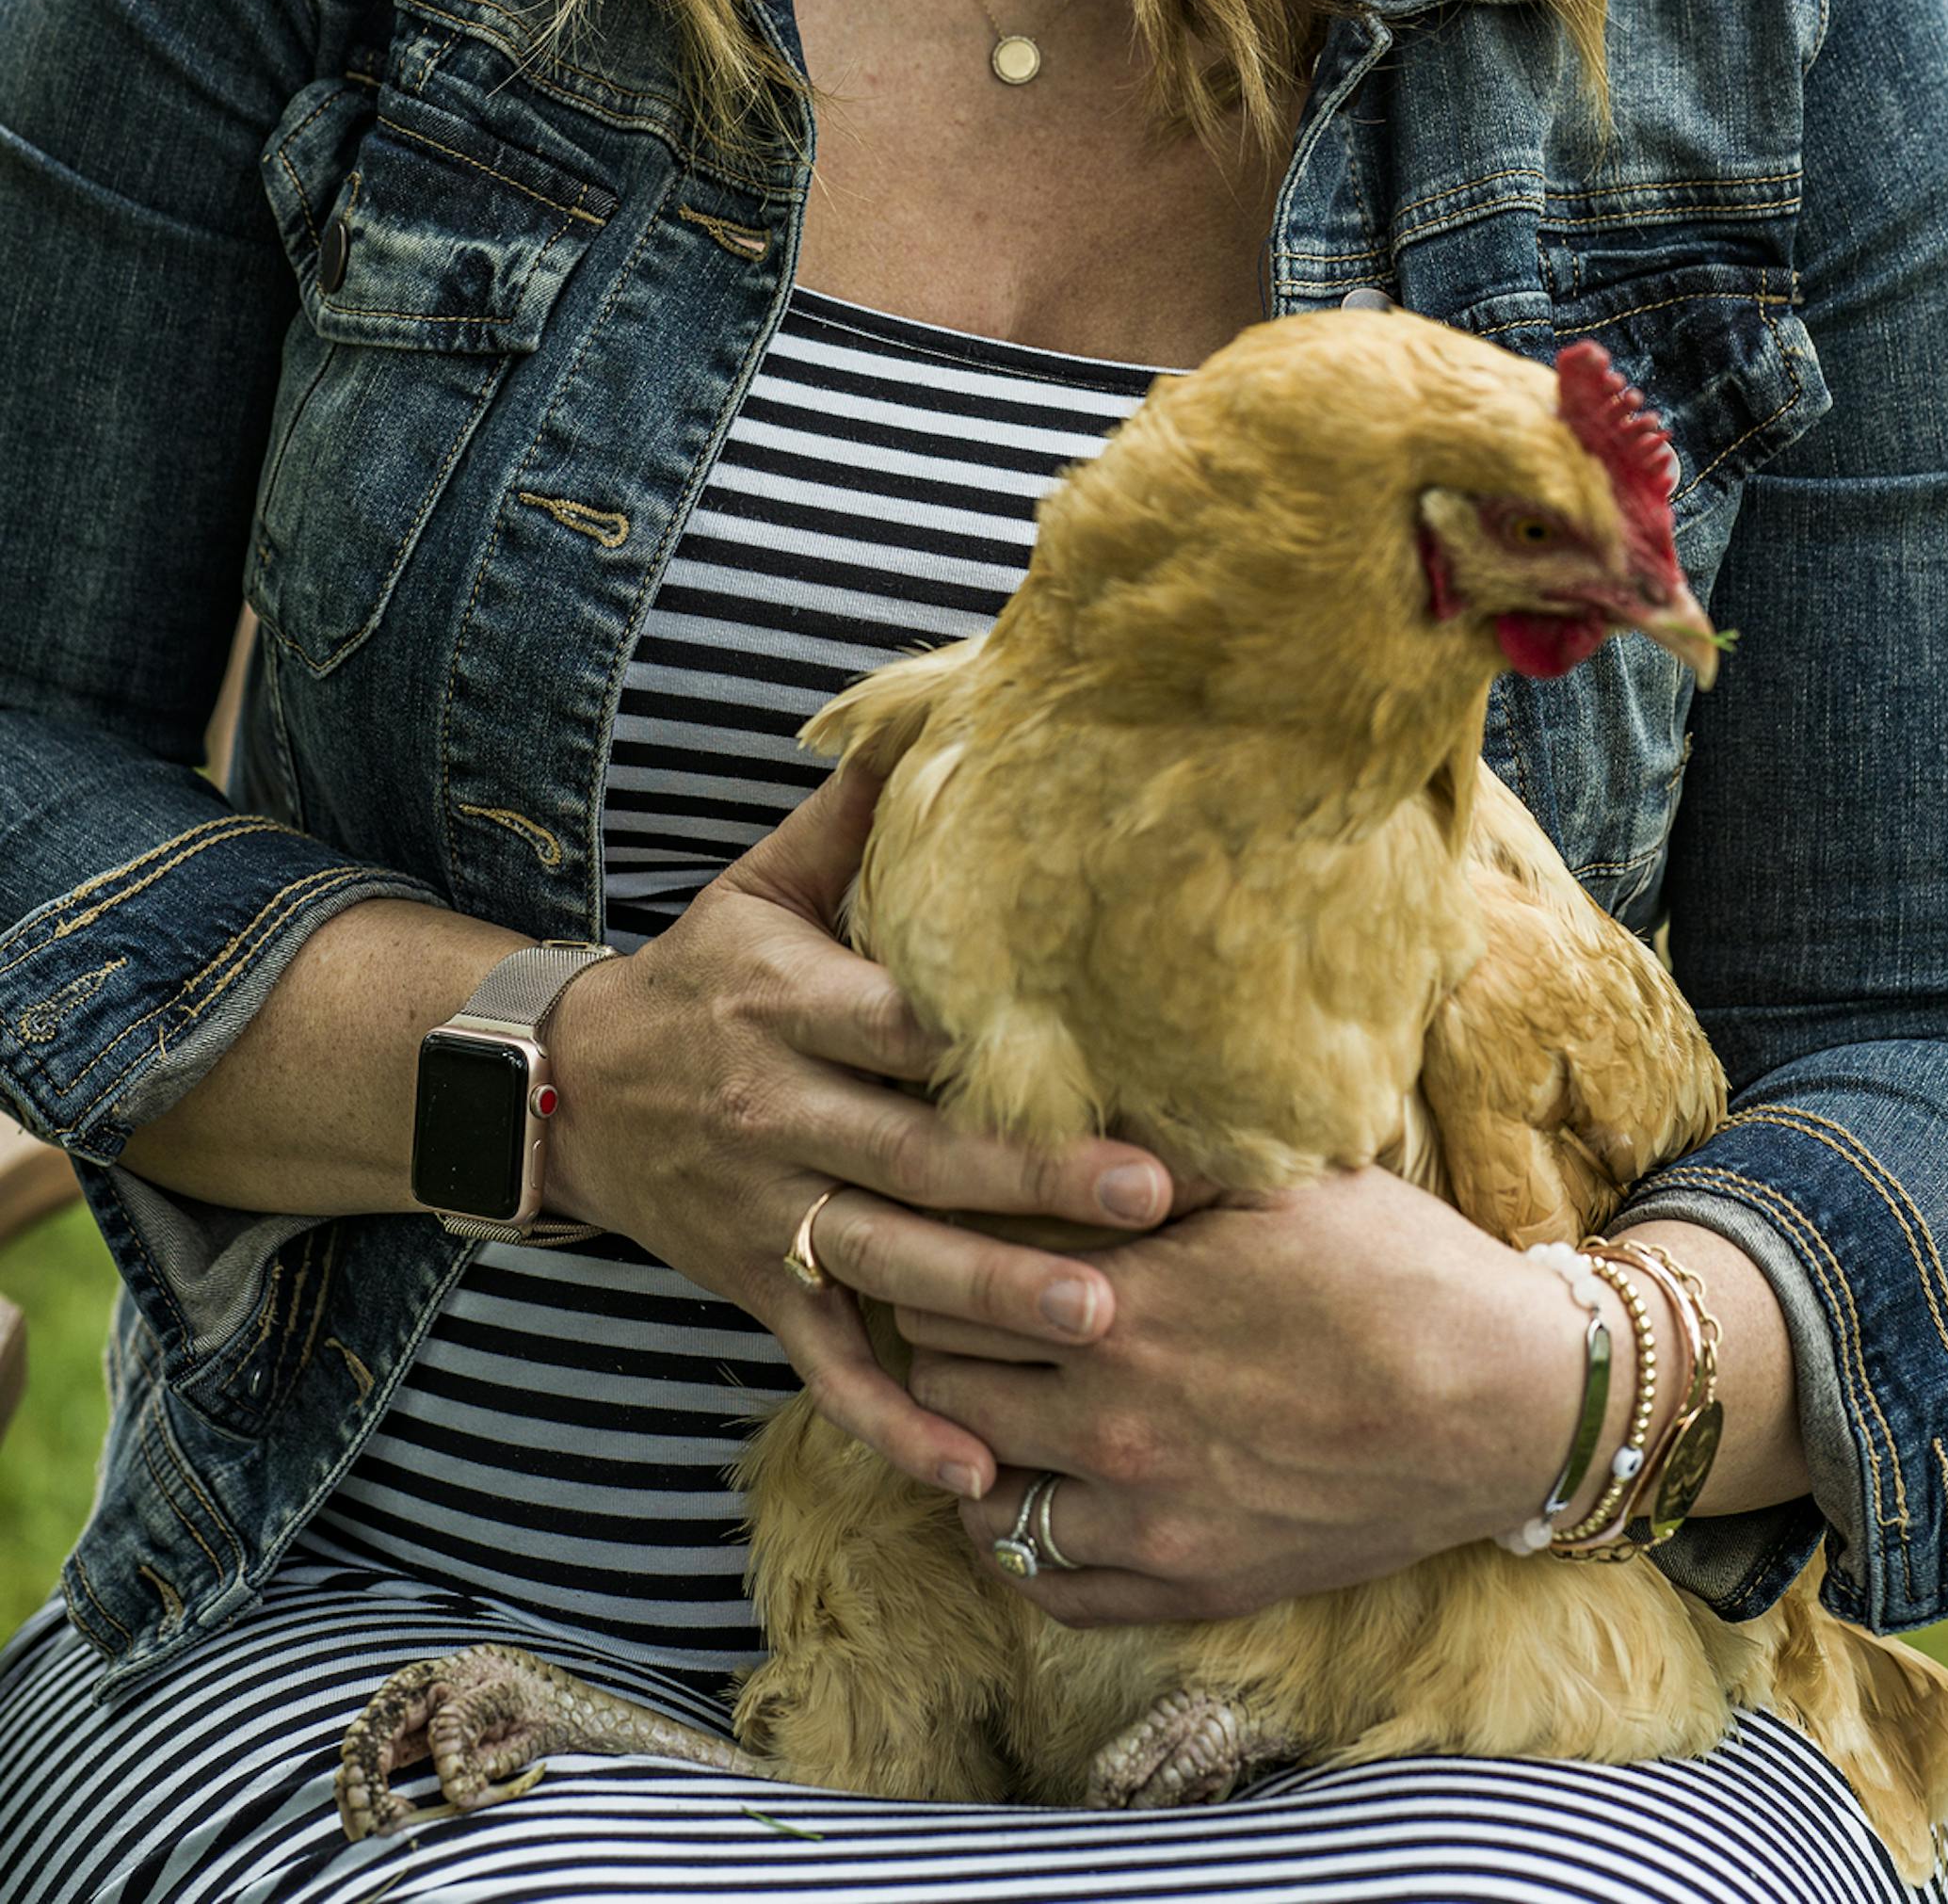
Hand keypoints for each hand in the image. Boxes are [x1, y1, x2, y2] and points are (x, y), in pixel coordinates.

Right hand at [542, 758, 1173, 1499]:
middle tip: (1149, 1198)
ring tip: (1097, 1322)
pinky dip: (896, 1424)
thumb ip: (853, 819)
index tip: (1097, 1056)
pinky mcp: (756, 1288)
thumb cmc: (698, 973)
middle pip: (915, 1154)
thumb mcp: (757, 886)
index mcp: (787, 1004)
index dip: (985, 1047)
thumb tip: (933, 706)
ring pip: (886, 1265)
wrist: (568, 1088)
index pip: (896, 1026)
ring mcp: (766, 1213)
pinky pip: (830, 1366)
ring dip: (989, 1300)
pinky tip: (979, 1472)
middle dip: (1032, 1181)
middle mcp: (779, 1113)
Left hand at [904, 1163, 1587, 1626]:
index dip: (940, 1248)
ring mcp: (1148, 1516)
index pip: (949, 1278)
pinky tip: (1030, 1493)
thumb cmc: (1401, 1268)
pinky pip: (1043, 1584)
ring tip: (989, 1400)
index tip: (949, 1230)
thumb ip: (1156, 1154)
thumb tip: (1064, 1105)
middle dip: (943, 1335)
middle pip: (944, 1377)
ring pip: (973, 1489)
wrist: (1510, 1404)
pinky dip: (1014, 1541)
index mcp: (1127, 1299)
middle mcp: (1117, 1415)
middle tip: (962, 1308)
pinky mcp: (1188, 1586)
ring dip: (966, 1441)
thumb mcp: (1276, 1176)